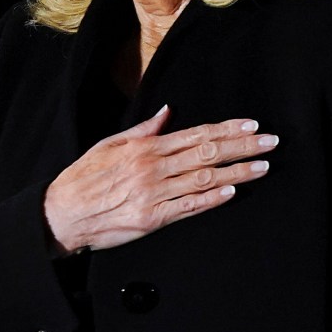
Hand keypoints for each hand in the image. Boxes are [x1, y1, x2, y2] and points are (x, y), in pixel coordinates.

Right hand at [42, 105, 274, 253]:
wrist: (61, 213)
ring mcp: (154, 194)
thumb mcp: (108, 145)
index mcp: (144, 148)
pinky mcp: (152, 218)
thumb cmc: (83, 179)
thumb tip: (167, 112)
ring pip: (204, 179)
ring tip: (262, 167)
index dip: (227, 129)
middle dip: (243, 146)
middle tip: (270, 142)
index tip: (251, 124)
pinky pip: (189, 206)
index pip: (195, 134)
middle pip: (207, 153)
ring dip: (237, 173)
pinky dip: (212, 199)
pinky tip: (232, 193)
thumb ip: (142, 130)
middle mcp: (152, 168)